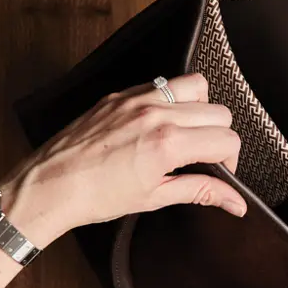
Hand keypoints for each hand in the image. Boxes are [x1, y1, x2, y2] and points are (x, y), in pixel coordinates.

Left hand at [0, 73, 246, 247]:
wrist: (51, 185)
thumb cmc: (96, 196)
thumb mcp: (155, 197)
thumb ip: (201, 192)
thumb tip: (236, 203)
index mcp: (168, 143)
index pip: (227, 139)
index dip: (230, 160)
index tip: (220, 171)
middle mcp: (156, 113)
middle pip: (219, 112)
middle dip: (219, 137)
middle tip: (204, 157)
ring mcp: (137, 98)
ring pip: (196, 86)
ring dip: (200, 109)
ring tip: (185, 134)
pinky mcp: (120, 94)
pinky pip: (162, 84)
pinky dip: (171, 100)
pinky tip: (159, 124)